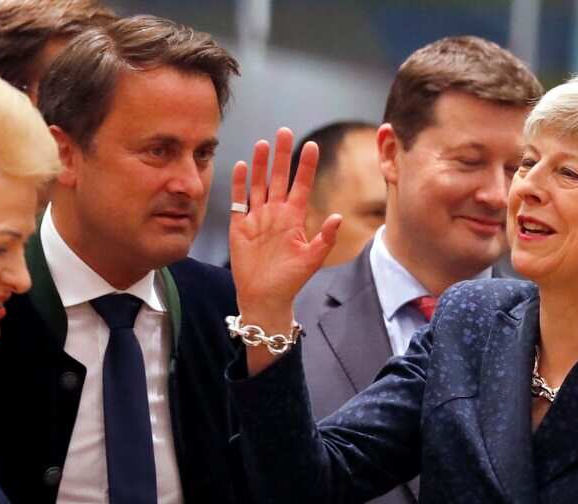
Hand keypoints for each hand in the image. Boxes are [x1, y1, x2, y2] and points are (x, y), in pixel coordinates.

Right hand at [228, 127, 340, 328]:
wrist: (265, 297)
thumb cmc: (290, 281)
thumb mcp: (312, 259)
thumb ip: (325, 238)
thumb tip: (338, 217)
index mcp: (294, 218)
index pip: (302, 186)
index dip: (306, 166)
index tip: (312, 145)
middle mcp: (276, 214)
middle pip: (279, 178)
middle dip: (282, 155)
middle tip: (285, 131)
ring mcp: (257, 218)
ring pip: (259, 185)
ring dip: (261, 165)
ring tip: (263, 143)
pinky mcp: (240, 226)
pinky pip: (239, 201)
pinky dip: (239, 184)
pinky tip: (241, 166)